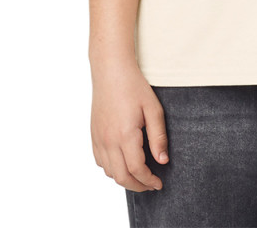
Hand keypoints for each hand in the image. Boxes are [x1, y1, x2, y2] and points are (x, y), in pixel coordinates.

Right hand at [90, 59, 168, 191]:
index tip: (159, 183)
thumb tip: (163, 161)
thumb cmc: (134, 86)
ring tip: (139, 176)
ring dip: (124, 179)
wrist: (111, 71)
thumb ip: (158, 137)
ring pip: (109, 172)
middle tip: (150, 185)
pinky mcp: (93, 135)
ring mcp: (98, 138)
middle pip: (121, 177)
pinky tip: (122, 164)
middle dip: (137, 186)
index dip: (149, 181)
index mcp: (125, 135)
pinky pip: (100, 161)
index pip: (137, 170)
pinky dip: (111, 169)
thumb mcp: (153, 109)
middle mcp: (108, 140)